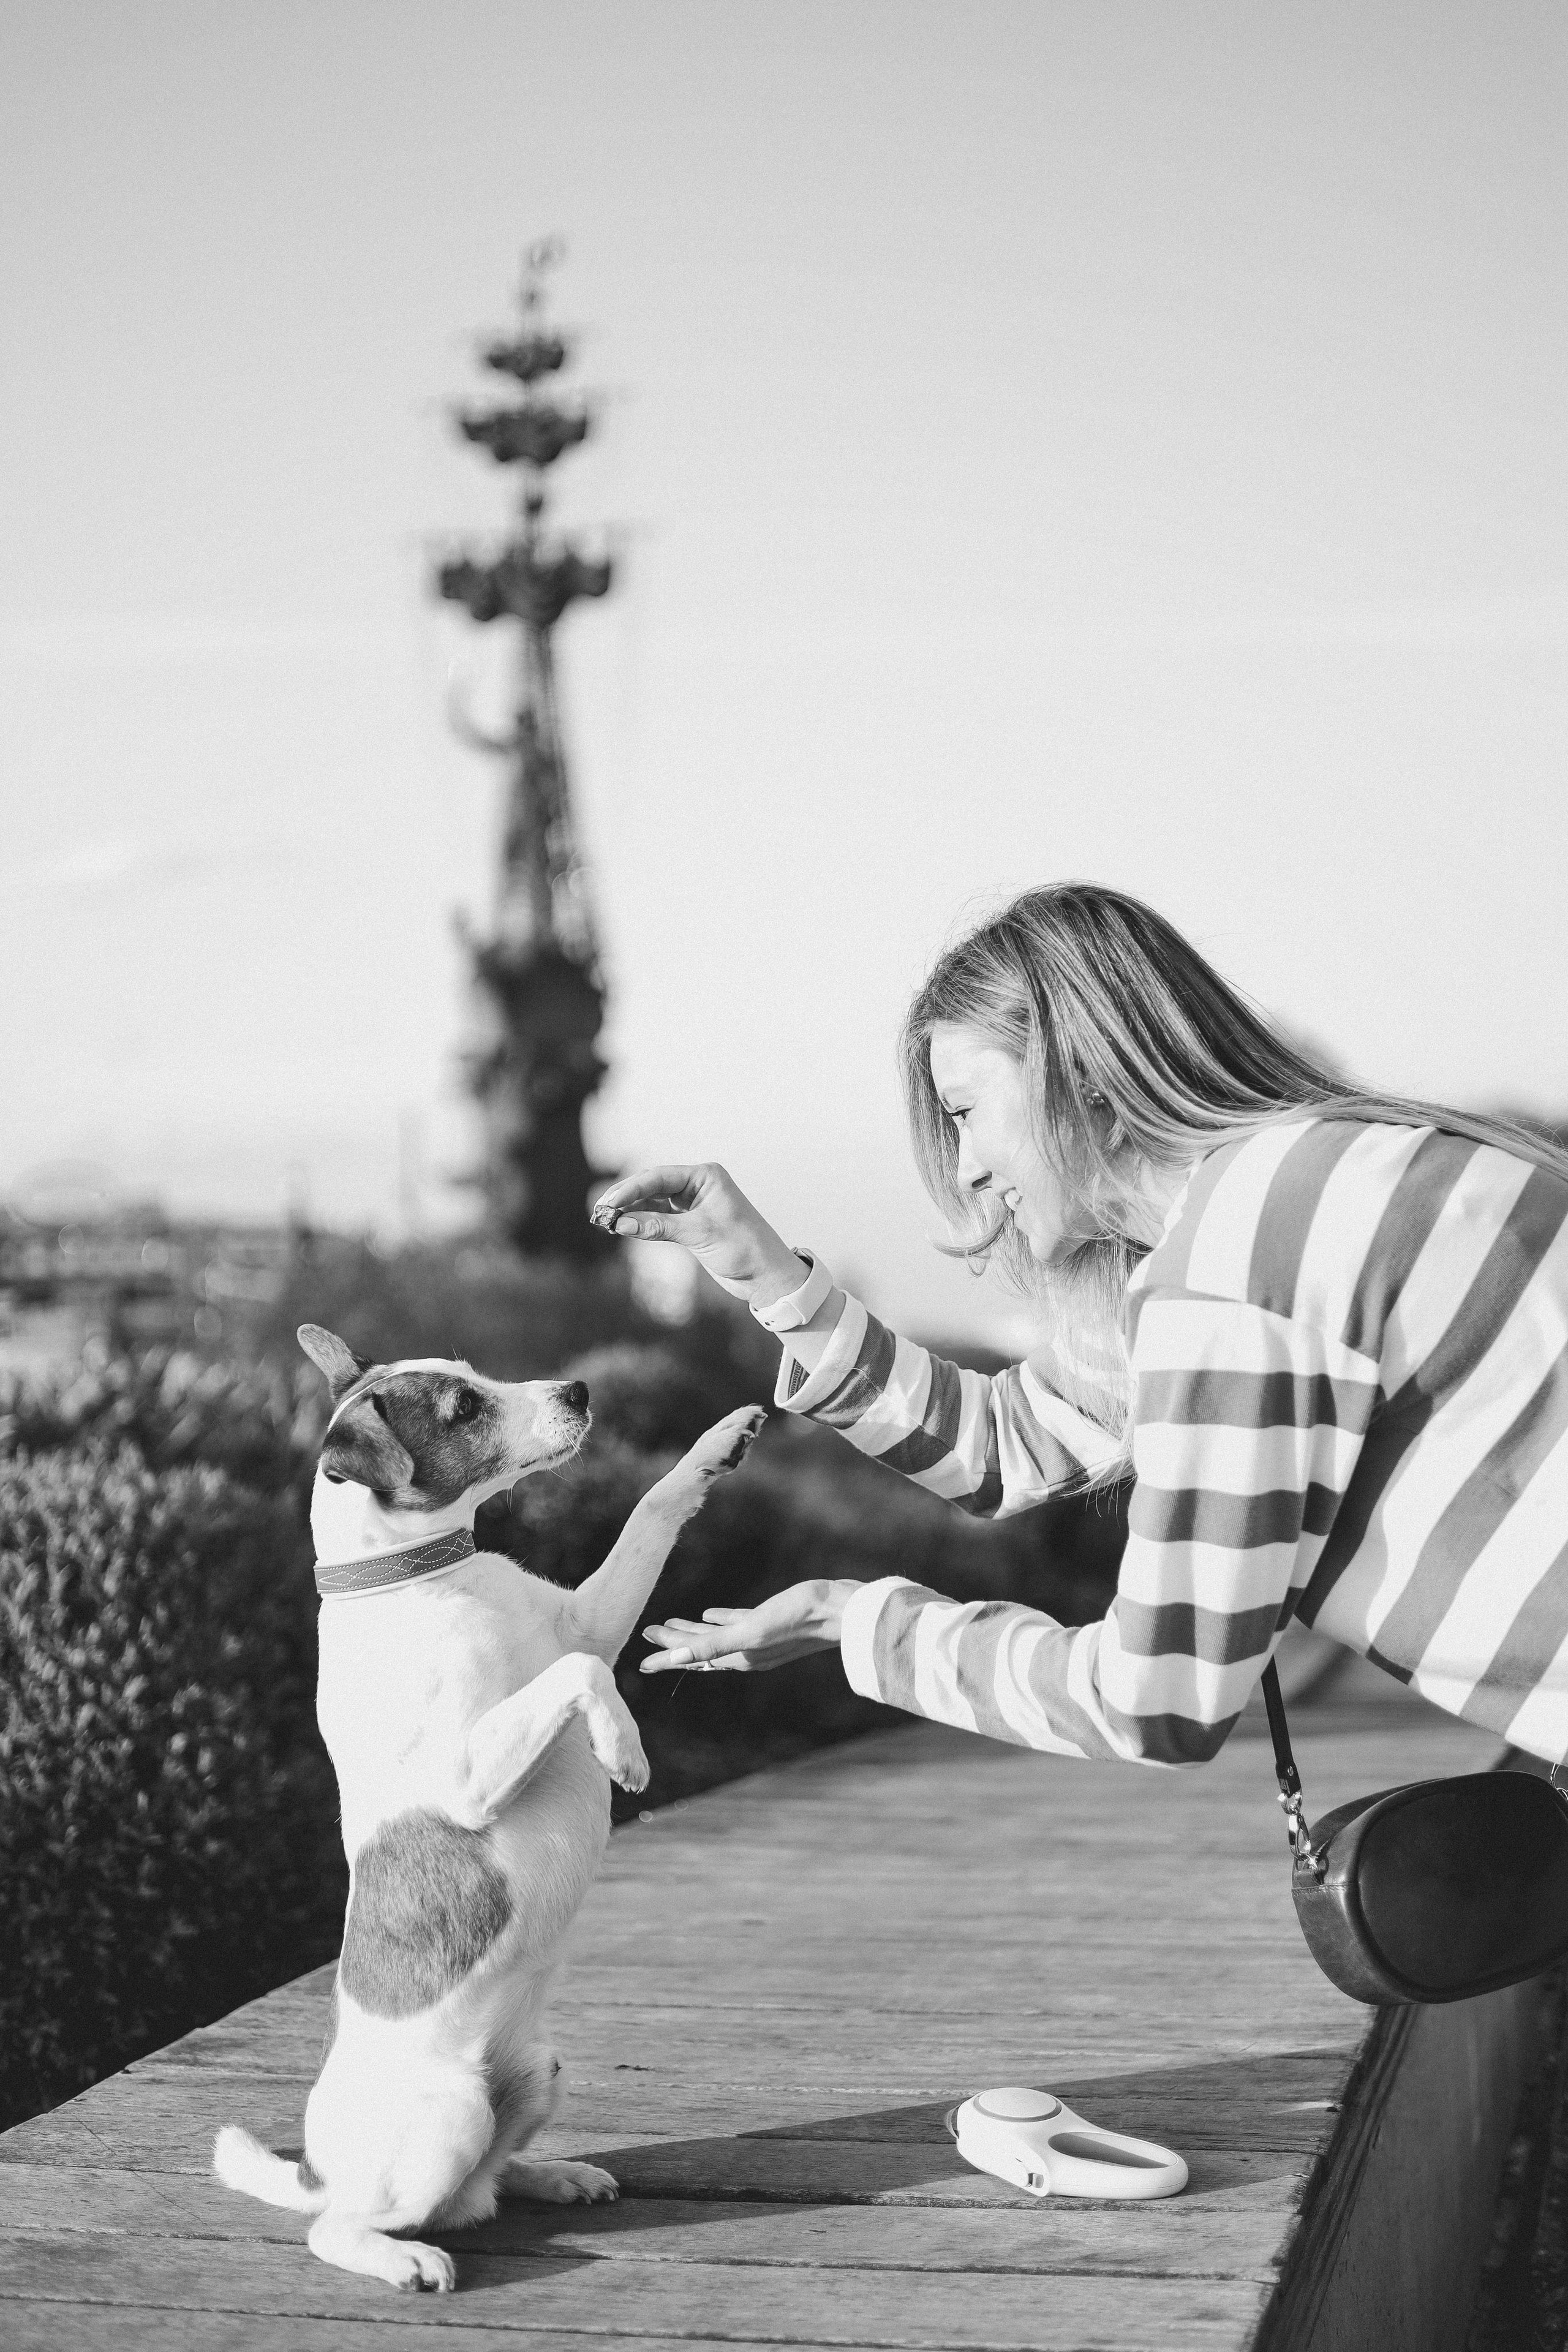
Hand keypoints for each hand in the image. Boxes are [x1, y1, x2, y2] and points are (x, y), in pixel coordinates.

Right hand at [589, 1162, 801, 1302]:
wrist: (767, 1275)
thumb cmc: (743, 1247)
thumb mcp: (699, 1234)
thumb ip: (658, 1227)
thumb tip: (621, 1224)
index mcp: (706, 1176)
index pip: (660, 1177)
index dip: (631, 1188)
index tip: (608, 1202)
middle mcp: (698, 1186)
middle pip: (652, 1186)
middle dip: (626, 1198)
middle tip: (600, 1211)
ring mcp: (693, 1205)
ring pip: (653, 1203)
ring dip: (631, 1211)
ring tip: (606, 1221)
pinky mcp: (690, 1224)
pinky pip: (658, 1219)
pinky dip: (641, 1223)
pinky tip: (624, 1228)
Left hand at [640, 1580, 860, 1673]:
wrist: (840, 1610)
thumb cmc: (797, 1619)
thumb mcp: (750, 1631)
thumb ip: (712, 1644)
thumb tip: (675, 1657)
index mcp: (739, 1657)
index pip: (693, 1659)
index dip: (666, 1659)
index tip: (639, 1662)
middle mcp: (746, 1653)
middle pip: (700, 1650)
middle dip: (673, 1644)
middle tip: (647, 1635)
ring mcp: (759, 1639)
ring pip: (716, 1638)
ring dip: (693, 1633)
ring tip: (671, 1625)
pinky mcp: (771, 1622)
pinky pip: (736, 1624)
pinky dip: (719, 1621)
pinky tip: (709, 1614)